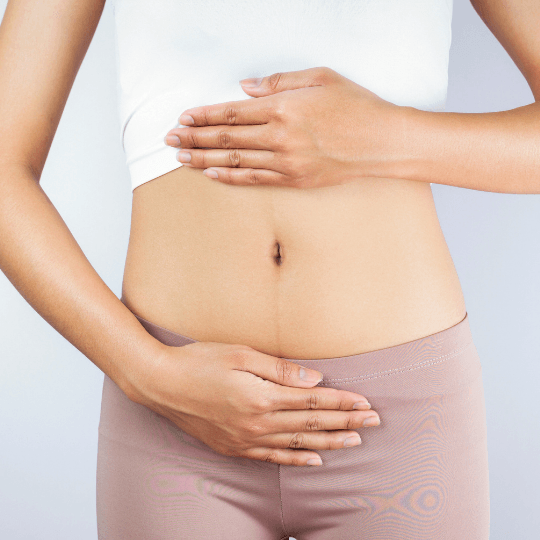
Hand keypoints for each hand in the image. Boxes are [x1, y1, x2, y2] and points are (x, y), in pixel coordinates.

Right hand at [125, 340, 380, 465]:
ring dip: (329, 442)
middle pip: (311, 423)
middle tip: (374, 423)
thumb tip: (314, 379)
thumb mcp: (240, 354)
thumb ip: (279, 368)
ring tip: (355, 441)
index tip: (366, 403)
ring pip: (298, 444)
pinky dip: (296, 460)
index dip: (342, 402)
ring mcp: (245, 439)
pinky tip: (315, 461)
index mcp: (261, 397)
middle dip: (346, 422)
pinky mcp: (233, 447)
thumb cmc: (199, 361)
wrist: (160, 383)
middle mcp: (257, 423)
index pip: (313, 401)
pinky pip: (272, 458)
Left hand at [164, 66, 406, 188]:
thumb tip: (243, 88)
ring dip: (205, 160)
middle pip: (226, 138)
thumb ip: (278, 81)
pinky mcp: (294, 180)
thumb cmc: (356, 106)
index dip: (203, 116)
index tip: (183, 119)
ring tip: (182, 160)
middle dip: (194, 139)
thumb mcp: (320, 78)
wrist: (383, 142)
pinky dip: (230, 178)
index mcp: (283, 107)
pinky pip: (255, 180)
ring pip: (235, 162)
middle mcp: (279, 136)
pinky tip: (212, 176)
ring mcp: (286, 162)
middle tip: (170, 141)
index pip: (231, 112)